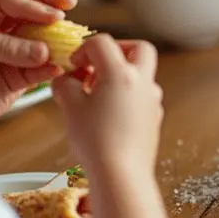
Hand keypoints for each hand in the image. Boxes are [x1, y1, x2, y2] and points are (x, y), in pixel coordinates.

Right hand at [52, 35, 163, 173]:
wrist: (121, 174)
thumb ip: (64, 85)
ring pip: (142, 73)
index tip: (73, 66)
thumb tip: (65, 80)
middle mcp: (143, 82)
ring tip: (97, 94)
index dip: (83, 49)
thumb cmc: (96, 140)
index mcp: (122, 73)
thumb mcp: (70, 107)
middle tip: (97, 64)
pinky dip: (126, 95)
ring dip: (121, 75)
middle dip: (116, 50)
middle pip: (138, 48)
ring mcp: (152, 100)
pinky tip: (108, 113)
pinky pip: (142, 96)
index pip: (102, 43)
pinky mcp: (154, 117)